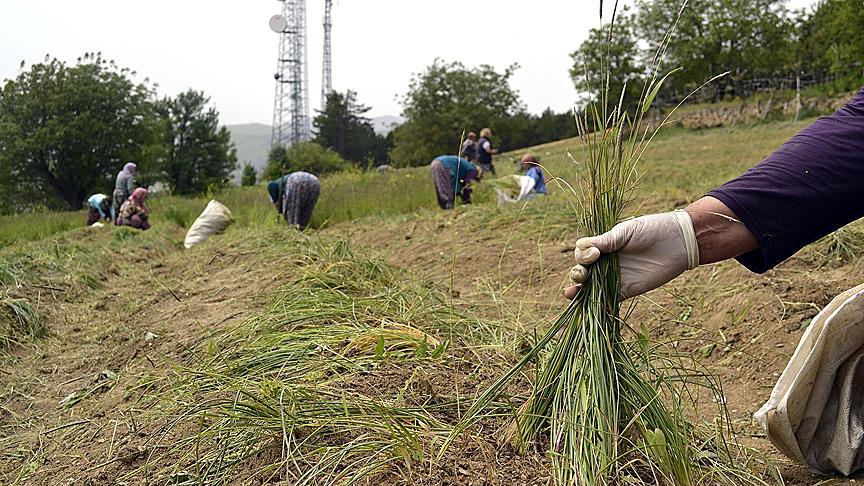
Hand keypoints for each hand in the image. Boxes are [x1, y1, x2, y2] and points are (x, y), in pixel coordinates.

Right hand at [564, 210, 698, 299]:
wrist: (679, 241)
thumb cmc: (652, 229)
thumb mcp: (625, 232)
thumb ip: (605, 241)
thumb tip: (581, 246)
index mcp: (604, 246)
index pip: (583, 253)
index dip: (583, 255)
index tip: (595, 253)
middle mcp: (607, 262)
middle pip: (583, 271)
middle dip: (577, 274)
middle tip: (582, 274)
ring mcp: (615, 277)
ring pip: (591, 287)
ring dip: (578, 291)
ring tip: (570, 293)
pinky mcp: (626, 290)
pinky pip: (607, 300)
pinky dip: (596, 304)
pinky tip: (586, 305)